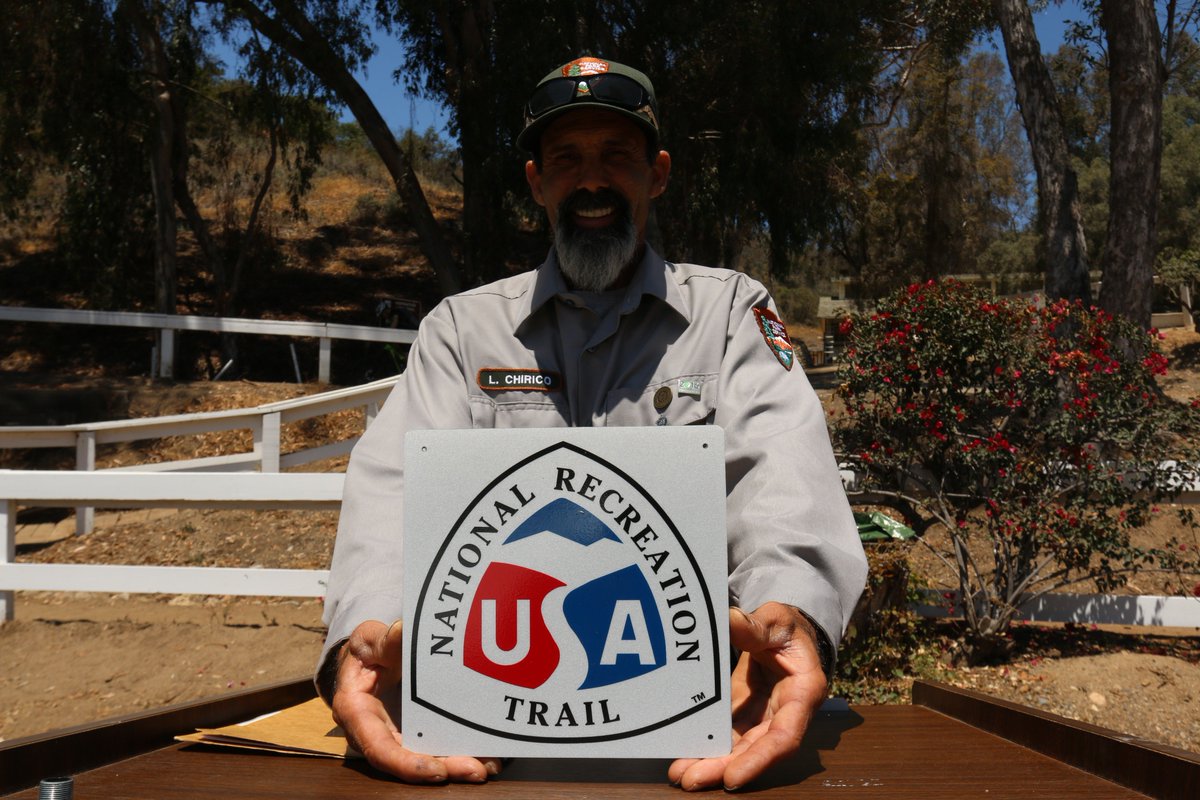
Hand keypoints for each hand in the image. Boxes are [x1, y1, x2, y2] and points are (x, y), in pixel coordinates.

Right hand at [330, 619, 502, 782]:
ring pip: (426, 758)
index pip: (378, 748)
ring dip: (458, 764)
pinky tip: (487, 753)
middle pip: (409, 760)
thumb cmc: (366, 651)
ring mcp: (396, 736)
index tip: (437, 770)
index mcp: (356, 712)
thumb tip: (402, 631)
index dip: (406, 763)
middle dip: (445, 767)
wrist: (366, 658)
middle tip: (478, 770)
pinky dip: (460, 752)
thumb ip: (385, 640)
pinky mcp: (415, 733)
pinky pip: (436, 747)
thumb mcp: (369, 641)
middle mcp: (375, 733)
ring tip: (489, 764)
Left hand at [667, 603, 827, 790]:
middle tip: (691, 779)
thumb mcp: (777, 619)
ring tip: (681, 772)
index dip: (759, 759)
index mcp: (803, 692)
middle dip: (724, 767)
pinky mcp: (748, 714)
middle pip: (757, 750)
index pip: (784, 736)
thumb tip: (731, 620)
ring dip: (712, 762)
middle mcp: (786, 713)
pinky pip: (729, 735)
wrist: (787, 633)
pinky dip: (709, 745)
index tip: (732, 776)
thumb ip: (756, 625)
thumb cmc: (789, 628)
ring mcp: (765, 717)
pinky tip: (685, 754)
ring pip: (741, 748)